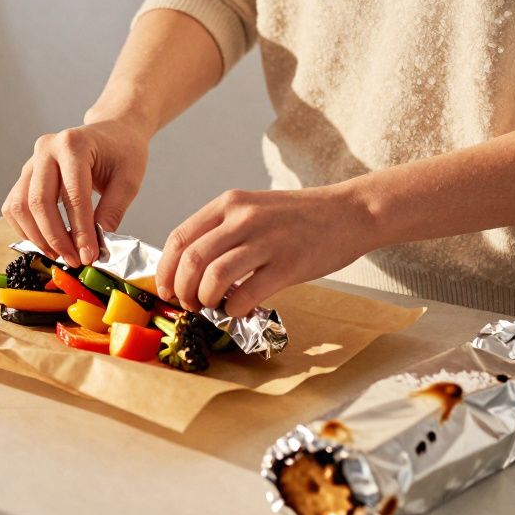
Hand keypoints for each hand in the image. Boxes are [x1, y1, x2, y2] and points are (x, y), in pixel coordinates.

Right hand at [2, 118, 148, 266]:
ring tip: (60, 254)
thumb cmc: (123, 151)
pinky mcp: (25, 175)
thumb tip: (95, 247)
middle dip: (55, 238)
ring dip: (37, 237)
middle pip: (39, 202)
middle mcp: (46, 149)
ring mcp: (31, 161)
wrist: (111, 132)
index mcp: (74, 144)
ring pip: (19, 206)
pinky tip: (46, 241)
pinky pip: (14, 207)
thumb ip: (111, 212)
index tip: (89, 256)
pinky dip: (25, 229)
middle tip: (74, 260)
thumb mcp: (129, 180)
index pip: (73, 195)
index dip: (80, 230)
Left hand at [155, 185, 378, 316]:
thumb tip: (188, 269)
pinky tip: (238, 310)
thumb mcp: (252, 209)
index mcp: (229, 204)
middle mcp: (243, 218)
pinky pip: (247, 294)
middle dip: (182, 290)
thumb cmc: (297, 217)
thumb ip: (221, 231)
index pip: (180, 238)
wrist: (349, 212)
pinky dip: (234, 309)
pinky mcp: (289, 264)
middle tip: (188, 304)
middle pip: (192, 260)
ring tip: (211, 307)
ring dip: (205, 300)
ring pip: (214, 276)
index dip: (165, 270)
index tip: (166, 290)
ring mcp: (266, 240)